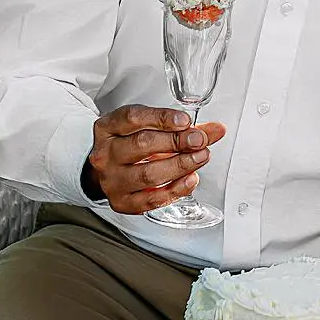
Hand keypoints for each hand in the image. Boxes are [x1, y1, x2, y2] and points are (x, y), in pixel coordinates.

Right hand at [85, 105, 226, 214]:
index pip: (133, 118)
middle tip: (200, 140)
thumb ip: (182, 128)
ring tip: (200, 157)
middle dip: (177, 142)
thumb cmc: (128, 145)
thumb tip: (214, 130)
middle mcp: (105, 154)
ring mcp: (112, 180)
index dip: (162, 118)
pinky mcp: (122, 202)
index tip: (185, 120)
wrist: (106, 172)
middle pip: (142, 145)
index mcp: (108, 128)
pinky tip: (190, 179)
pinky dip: (175, 190)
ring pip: (148, 174)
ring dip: (180, 166)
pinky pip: (151, 199)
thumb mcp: (147, 128)